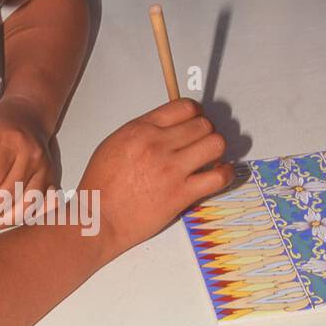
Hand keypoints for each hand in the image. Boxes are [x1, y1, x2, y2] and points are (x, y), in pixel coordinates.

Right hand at [78, 98, 233, 258]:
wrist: (99, 218)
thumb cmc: (101, 187)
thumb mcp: (114, 144)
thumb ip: (143, 132)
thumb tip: (167, 127)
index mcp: (140, 130)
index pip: (184, 107)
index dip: (196, 113)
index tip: (197, 120)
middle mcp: (158, 145)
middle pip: (203, 124)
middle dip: (207, 131)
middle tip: (203, 142)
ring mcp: (172, 169)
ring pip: (215, 144)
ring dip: (217, 150)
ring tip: (211, 158)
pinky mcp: (182, 194)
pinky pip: (218, 176)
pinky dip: (225, 173)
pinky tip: (220, 174)